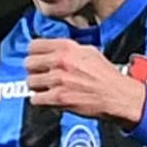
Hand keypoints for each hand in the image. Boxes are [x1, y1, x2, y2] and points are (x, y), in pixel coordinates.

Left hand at [24, 38, 146, 125]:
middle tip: (41, 75)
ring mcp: (58, 80)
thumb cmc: (106, 76)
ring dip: (37, 87)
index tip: (36, 59)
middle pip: (28, 63)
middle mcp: (61, 61)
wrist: (118, 95)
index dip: (34, 54)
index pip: (33, 46)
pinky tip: (49, 99)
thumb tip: (52, 50)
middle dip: (34, 70)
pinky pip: (35, 99)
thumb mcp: (89, 51)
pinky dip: (41, 101)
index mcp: (67, 47)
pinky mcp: (58, 98)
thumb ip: (68, 49)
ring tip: (47, 88)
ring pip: (30, 82)